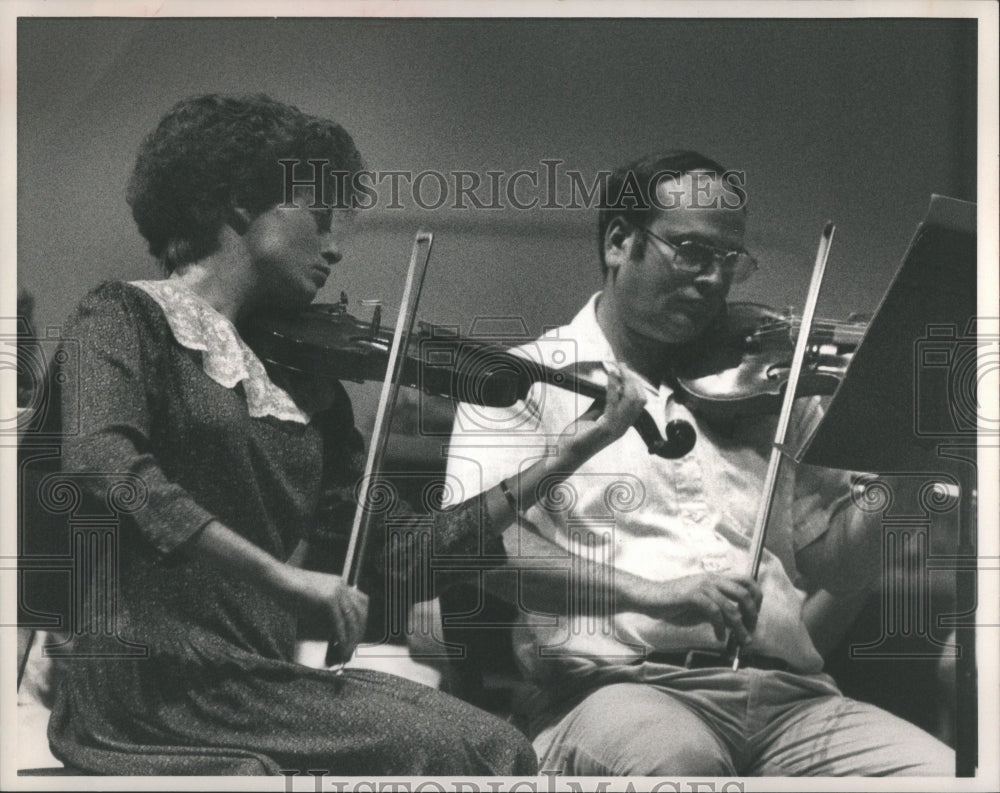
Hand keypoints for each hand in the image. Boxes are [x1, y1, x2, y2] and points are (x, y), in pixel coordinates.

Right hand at [278, 566, 368, 656]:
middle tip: (353, 647)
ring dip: (352, 637)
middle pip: (361, 611)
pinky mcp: (328, 599)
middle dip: (359, 631)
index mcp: (339, 584)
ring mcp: (336, 591)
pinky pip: (340, 622)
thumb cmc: (288, 591)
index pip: (360, 603)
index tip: (356, 635)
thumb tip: (336, 632)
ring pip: (353, 618)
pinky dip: (342, 637)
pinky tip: (341, 646)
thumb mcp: (312, 603)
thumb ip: (325, 614)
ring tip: (347, 652)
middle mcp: (341, 585)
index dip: (360, 621)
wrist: (276, 579)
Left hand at [561, 361, 646, 457]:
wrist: (565, 456)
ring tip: (616, 368)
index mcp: (622, 425)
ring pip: (632, 400)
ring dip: (624, 380)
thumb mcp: (591, 417)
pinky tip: (609, 378)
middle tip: (621, 366)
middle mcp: (622, 428)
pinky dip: (612, 388)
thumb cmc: (576, 438)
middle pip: (639, 399)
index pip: (638, 401)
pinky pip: (613, 404)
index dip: (634, 383)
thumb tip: (608, 387)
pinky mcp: (605, 429)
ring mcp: (615, 429)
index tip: (624, 369)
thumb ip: (601, 404)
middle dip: (632, 379)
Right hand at [630, 573, 762, 646]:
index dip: (756, 597)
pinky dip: (720, 628)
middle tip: (751, 630)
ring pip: (732, 607)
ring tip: (742, 641)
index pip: (746, 580)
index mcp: (715, 578)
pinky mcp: (693, 596)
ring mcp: (702, 586)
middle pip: (744, 593)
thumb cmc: (674, 602)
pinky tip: (719, 638)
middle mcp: (712, 579)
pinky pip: (714, 612)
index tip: (755, 616)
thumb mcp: (701, 604)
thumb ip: (718, 609)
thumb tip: (736, 623)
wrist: (650, 597)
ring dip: (740, 627)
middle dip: (752, 614)